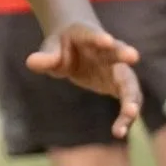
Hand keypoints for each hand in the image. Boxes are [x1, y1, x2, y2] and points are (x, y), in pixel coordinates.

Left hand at [26, 21, 142, 138]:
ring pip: (128, 81)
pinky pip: (127, 101)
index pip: (93, 34)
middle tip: (133, 56)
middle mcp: (108, 50)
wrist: (77, 49)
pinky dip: (126, 115)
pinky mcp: (119, 86)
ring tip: (130, 113)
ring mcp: (116, 68)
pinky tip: (119, 132)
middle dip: (124, 54)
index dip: (99, 37)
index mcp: (88, 35)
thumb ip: (46, 56)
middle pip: (117, 52)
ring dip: (131, 96)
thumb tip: (31, 62)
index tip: (106, 40)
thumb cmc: (62, 48)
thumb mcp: (51, 49)